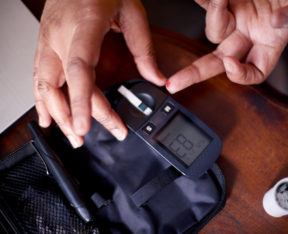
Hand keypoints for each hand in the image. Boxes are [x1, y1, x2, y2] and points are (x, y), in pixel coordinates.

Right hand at [34, 0, 165, 147]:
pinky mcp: (44, 42)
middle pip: (60, 85)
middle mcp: (60, 35)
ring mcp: (48, 39)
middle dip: (72, 117)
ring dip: (55, 114)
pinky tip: (47, 116)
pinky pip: (38, 76)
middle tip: (87, 139)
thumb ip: (144, 48)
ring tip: (70, 135)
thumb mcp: (132, 11)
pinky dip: (41, 100)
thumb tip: (156, 78)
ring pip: (44, 85)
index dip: (81, 101)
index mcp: (85, 26)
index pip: (79, 70)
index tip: (84, 127)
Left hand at [166, 0, 287, 92]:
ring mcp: (237, 17)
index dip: (240, 75)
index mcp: (268, 45)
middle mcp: (248, 35)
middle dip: (195, 73)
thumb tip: (275, 22)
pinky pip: (209, 4)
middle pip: (218, 61)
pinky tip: (205, 0)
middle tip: (175, 83)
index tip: (230, 64)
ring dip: (215, 14)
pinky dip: (206, 2)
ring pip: (213, 30)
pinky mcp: (229, 0)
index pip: (253, 72)